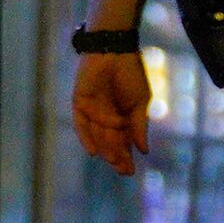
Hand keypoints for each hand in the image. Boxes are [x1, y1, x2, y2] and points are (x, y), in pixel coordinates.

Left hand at [72, 49, 153, 173]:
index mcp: (122, 117)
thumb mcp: (140, 103)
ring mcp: (92, 110)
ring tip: (113, 162)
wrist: (114, 51)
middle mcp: (106, 116)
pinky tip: (93, 152)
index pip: (124, 142)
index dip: (127, 157)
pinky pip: (81, 124)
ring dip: (105, 150)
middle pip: (110, 142)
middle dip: (117, 157)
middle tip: (124, 170)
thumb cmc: (131, 74)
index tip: (131, 171)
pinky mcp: (80, 102)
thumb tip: (143, 151)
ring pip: (97, 136)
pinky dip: (86, 138)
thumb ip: (139, 126)